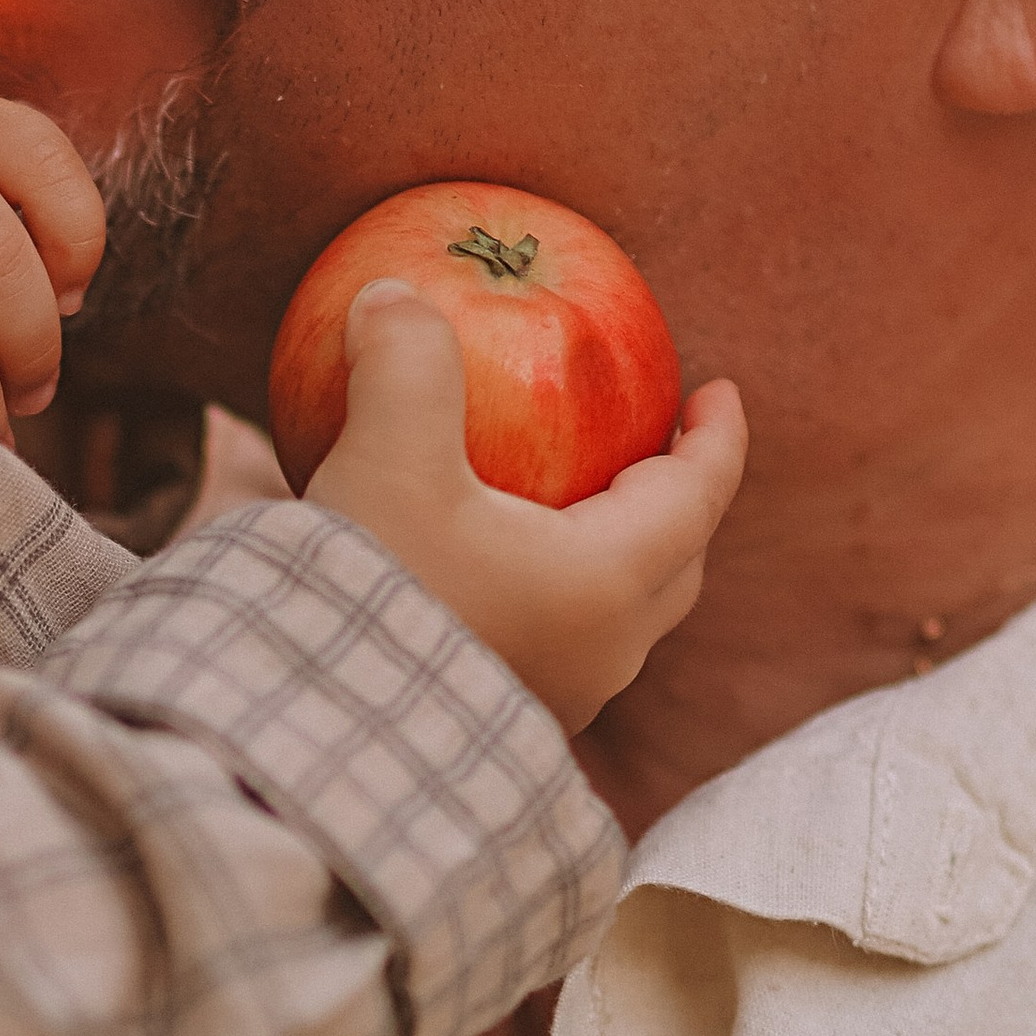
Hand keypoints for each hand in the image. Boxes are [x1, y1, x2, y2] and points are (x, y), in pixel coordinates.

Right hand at [308, 285, 748, 729]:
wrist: (316, 739)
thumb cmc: (374, 594)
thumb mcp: (387, 457)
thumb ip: (407, 361)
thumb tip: (396, 296)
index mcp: (610, 580)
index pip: (700, 494)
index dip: (719, 436)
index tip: (720, 390)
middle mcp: (605, 651)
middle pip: (675, 563)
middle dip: (679, 499)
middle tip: (656, 446)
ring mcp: (557, 698)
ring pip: (622, 615)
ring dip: (617, 553)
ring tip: (581, 506)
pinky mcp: (500, 723)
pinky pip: (558, 642)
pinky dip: (555, 591)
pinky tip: (495, 569)